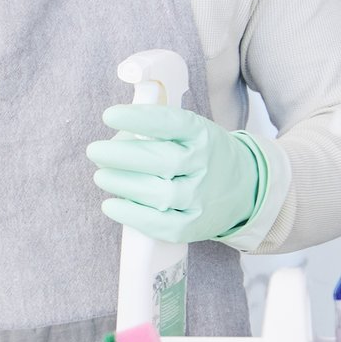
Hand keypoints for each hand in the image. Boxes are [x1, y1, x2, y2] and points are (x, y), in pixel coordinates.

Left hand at [89, 105, 267, 245]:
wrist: (244, 188)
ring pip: (160, 194)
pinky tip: (111, 205)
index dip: (139, 119)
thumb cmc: (204, 155)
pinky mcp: (192, 226)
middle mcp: (205, 166)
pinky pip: (160, 225)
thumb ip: (157, 130)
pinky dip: (131, 215)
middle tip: (95, 150)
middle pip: (163, 161)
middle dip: (122, 155)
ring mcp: (201, 198)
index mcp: (203, 136)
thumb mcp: (192, 131)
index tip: (110, 116)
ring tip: (101, 176)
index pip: (172, 124)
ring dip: (123, 184)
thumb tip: (113, 138)